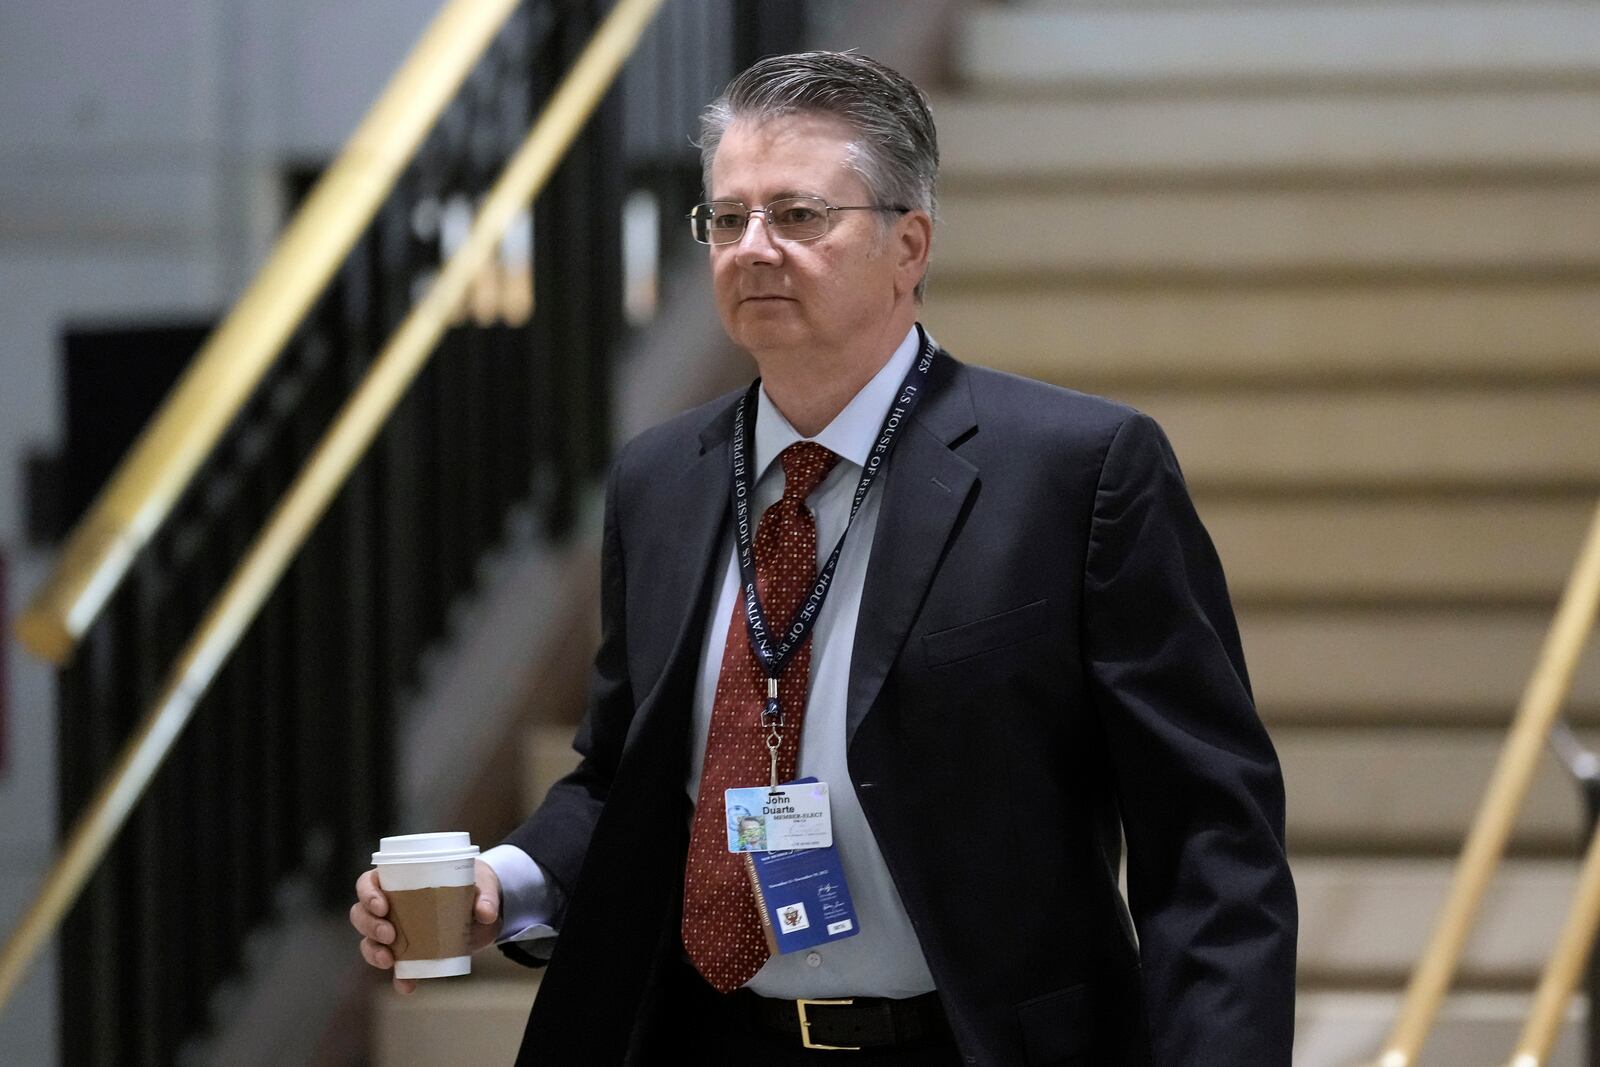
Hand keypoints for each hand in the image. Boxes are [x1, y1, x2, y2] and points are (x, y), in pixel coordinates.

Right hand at [350, 859, 502, 994]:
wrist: (484, 911)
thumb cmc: (474, 886)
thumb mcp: (483, 884)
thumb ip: (485, 895)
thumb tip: (485, 913)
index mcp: (399, 880)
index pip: (367, 883)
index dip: (367, 894)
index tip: (382, 906)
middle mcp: (390, 906)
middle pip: (361, 914)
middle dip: (369, 926)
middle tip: (390, 934)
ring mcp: (396, 932)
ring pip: (369, 941)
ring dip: (373, 952)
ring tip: (389, 961)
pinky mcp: (409, 954)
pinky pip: (396, 969)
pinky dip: (399, 978)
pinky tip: (407, 985)